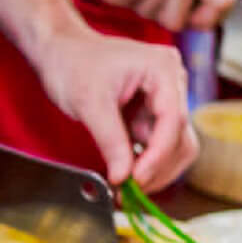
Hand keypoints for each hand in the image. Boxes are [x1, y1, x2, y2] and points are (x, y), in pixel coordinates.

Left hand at [32, 27, 195, 188]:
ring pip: (174, 145)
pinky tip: (125, 172)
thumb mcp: (90, 103)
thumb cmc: (73, 63)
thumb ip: (110, 141)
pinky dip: (144, 162)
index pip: (173, 120)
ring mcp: (165, 96)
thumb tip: (123, 177)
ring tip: (125, 185)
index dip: (157, 155)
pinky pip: (158, 144)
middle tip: (130, 191)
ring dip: (153, 168)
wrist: (60, 51)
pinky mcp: (153, 111)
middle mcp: (172, 81)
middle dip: (157, 167)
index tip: (136, 180)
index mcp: (163, 68)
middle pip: (180, 137)